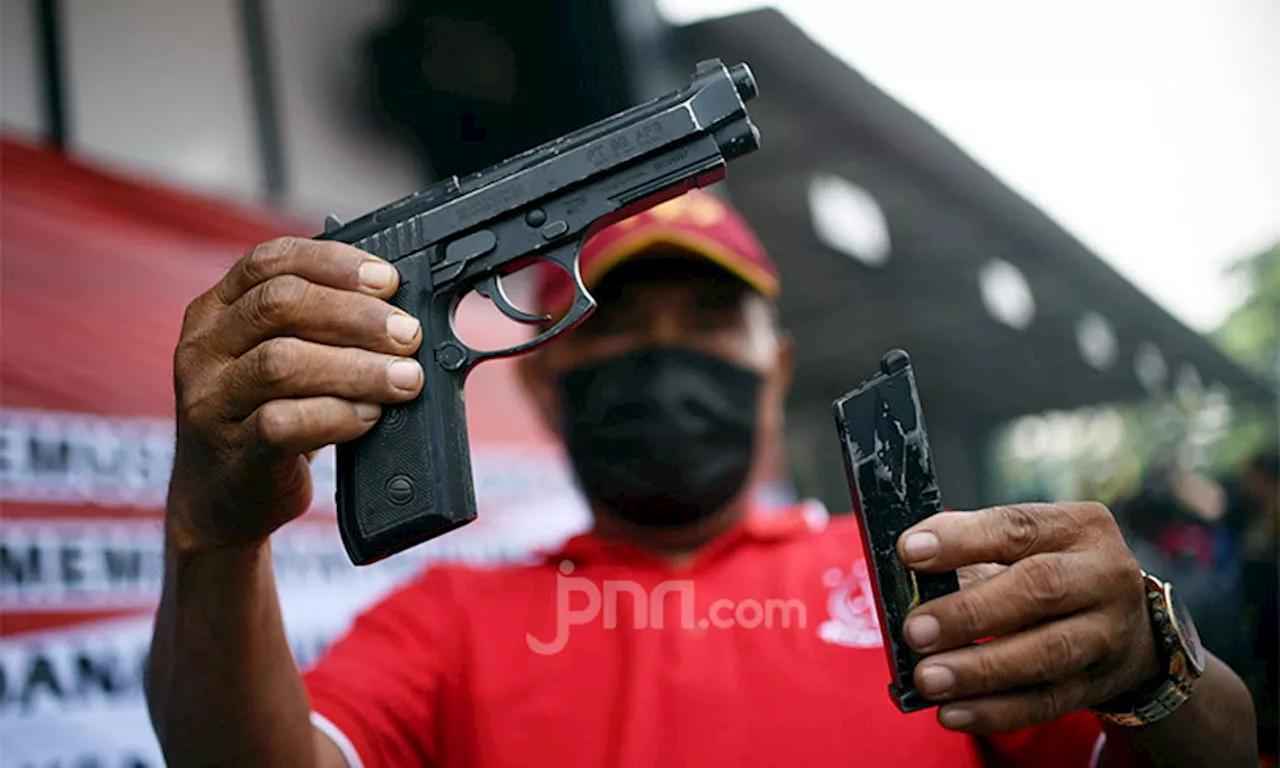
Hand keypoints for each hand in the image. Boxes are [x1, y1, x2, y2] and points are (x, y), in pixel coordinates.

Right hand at [168, 237, 423, 552]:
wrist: (220, 500)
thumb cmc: (264, 415)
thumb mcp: (279, 357)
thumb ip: (319, 326)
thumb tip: (400, 310)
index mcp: (215, 311)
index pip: (270, 261)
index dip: (334, 263)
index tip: (387, 281)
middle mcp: (202, 348)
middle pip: (280, 304)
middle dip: (357, 315)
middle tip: (408, 335)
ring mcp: (210, 401)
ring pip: (282, 362)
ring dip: (357, 367)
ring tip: (404, 379)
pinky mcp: (232, 453)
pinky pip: (284, 423)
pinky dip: (338, 415)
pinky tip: (369, 416)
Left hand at [896, 503, 1162, 732]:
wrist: (1127, 624)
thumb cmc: (1049, 570)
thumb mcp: (1023, 545)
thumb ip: (968, 550)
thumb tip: (906, 572)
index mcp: (1078, 527)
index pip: (1017, 527)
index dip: (961, 539)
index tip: (909, 552)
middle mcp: (1104, 575)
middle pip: (1039, 589)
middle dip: (971, 613)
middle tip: (915, 631)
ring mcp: (1109, 634)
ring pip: (1046, 654)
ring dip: (979, 670)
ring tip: (927, 679)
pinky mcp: (1100, 684)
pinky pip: (1046, 703)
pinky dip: (995, 711)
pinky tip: (952, 713)